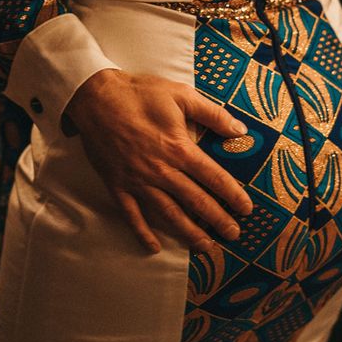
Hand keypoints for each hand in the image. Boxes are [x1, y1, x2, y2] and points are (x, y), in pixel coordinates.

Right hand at [65, 69, 253, 253]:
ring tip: (206, 247)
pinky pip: (132, 215)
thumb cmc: (140, 93)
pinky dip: (143, 233)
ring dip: (189, 233)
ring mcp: (138, 181)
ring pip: (168, 214)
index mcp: (179, 149)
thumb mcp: (181, 95)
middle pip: (196, 202)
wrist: (95, 98)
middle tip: (233, 235)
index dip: (233, 195)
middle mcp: (161, 171)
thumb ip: (213, 114)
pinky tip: (154, 247)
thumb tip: (241, 130)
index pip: (213, 178)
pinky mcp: (117, 185)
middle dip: (218, 220)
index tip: (246, 209)